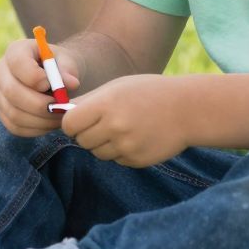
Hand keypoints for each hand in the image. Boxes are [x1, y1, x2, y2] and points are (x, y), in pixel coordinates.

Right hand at [0, 36, 79, 136]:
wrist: (54, 77)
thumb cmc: (60, 66)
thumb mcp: (67, 61)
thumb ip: (68, 69)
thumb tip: (71, 83)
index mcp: (15, 51)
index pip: (18, 63)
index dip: (36, 77)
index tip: (54, 85)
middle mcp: (1, 71)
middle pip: (13, 92)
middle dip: (41, 105)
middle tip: (62, 108)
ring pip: (14, 114)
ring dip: (42, 120)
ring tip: (61, 116)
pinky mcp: (2, 113)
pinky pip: (16, 127)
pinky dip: (37, 129)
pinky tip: (51, 122)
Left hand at [60, 74, 194, 166]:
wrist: (187, 109)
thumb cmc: (148, 93)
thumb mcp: (117, 87)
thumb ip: (89, 101)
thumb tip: (61, 114)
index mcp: (105, 104)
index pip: (69, 124)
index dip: (71, 123)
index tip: (78, 120)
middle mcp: (114, 127)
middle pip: (81, 140)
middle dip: (86, 133)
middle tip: (102, 124)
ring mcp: (126, 146)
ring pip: (98, 153)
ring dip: (103, 144)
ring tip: (122, 129)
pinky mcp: (137, 160)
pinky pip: (116, 160)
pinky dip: (121, 152)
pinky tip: (136, 137)